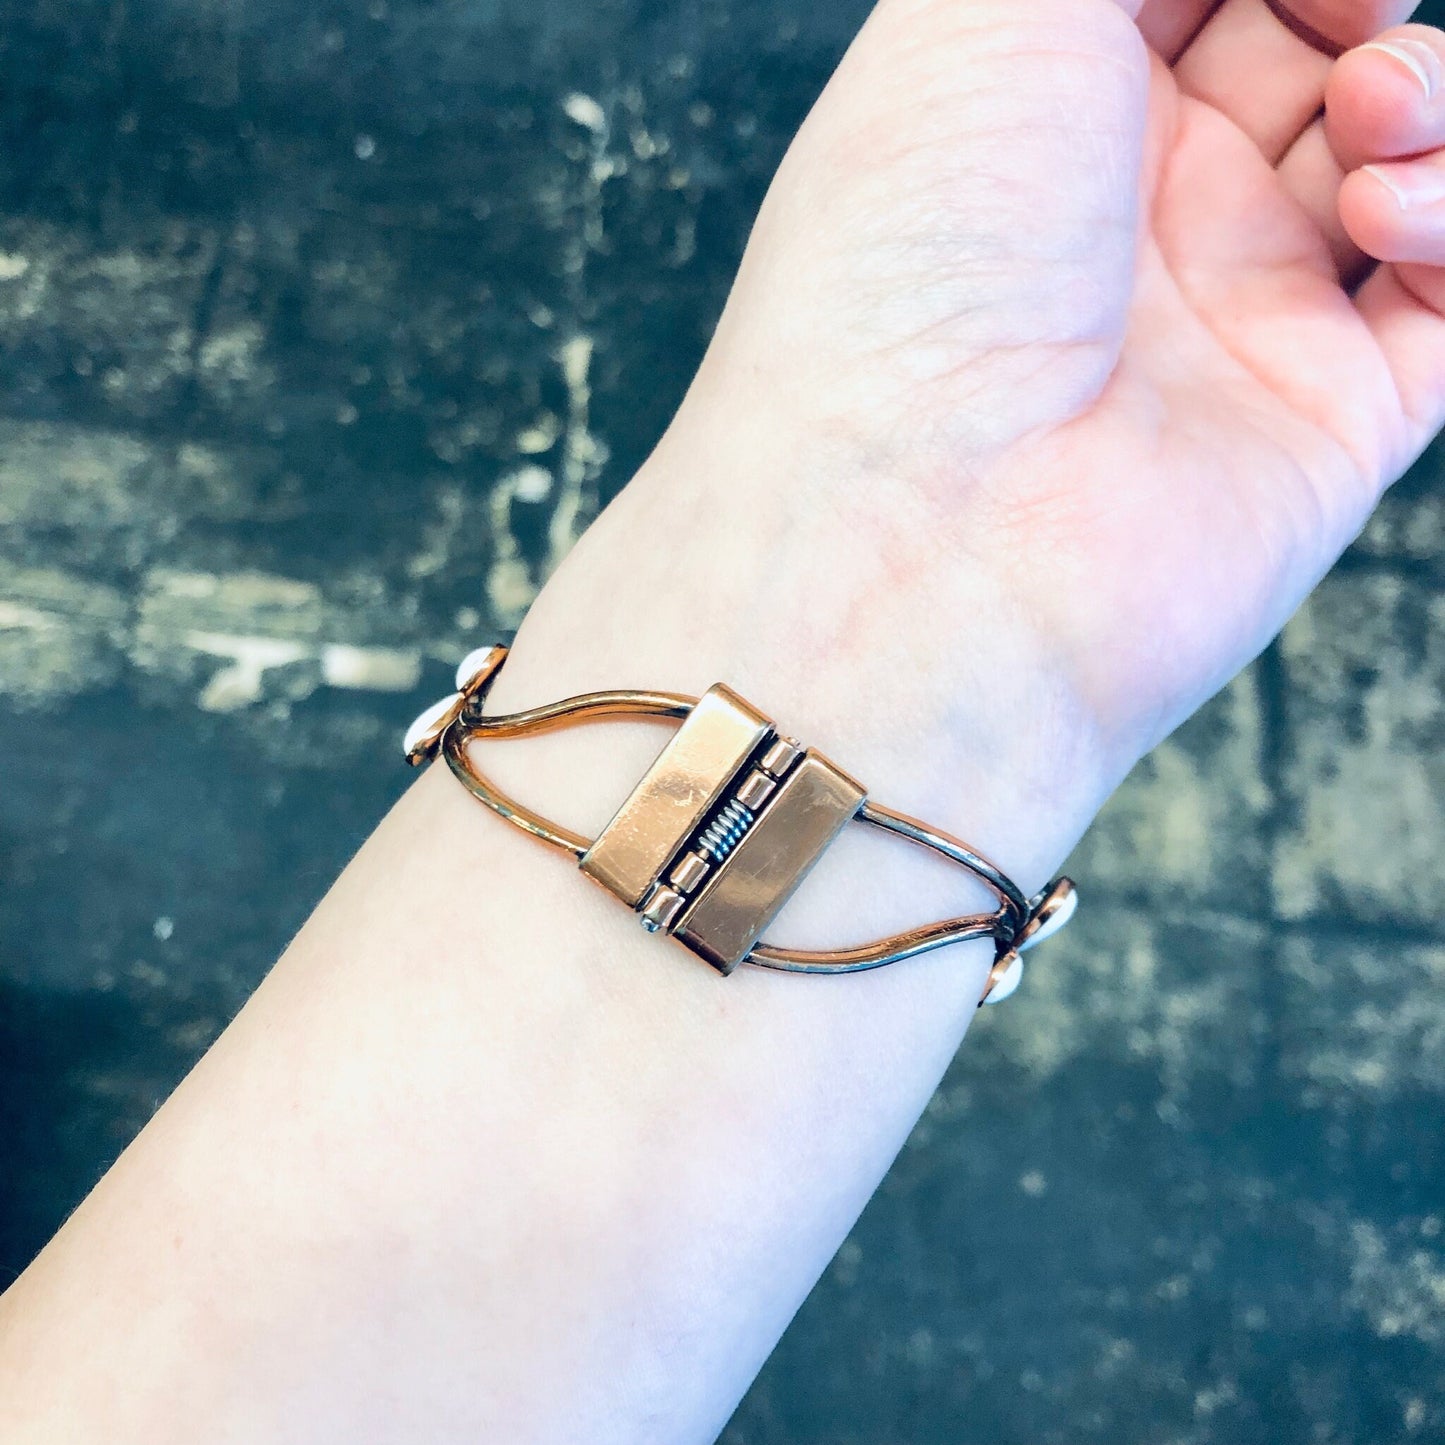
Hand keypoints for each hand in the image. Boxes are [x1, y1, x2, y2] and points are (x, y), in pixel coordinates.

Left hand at [494, 0, 1444, 889]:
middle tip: (1342, 23)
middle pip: (1310, 55)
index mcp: (1040, 117)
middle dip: (1354, 6)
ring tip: (1370, 118)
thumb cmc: (908, 271)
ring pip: (1394, 167)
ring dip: (1420, 97)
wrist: (926, 532)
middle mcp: (1135, 223)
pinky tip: (1391, 218)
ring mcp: (1232, 324)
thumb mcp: (974, 18)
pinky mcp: (1322, 425)